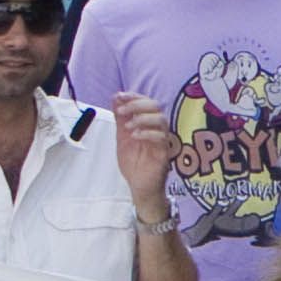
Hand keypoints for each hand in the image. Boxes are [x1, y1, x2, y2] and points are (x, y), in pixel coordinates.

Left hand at [111, 92, 174, 208]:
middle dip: (138, 105)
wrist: (139, 185)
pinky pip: (161, 138)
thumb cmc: (134, 162)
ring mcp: (162, 140)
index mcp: (147, 124)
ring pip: (161, 120)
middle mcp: (156, 129)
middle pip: (156, 107)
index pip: (146, 102)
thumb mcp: (122, 137)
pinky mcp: (164, 152)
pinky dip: (147, 133)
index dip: (135, 96)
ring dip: (143, 118)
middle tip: (122, 111)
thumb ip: (121, 119)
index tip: (120, 96)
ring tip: (128, 127)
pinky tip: (135, 137)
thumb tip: (116, 98)